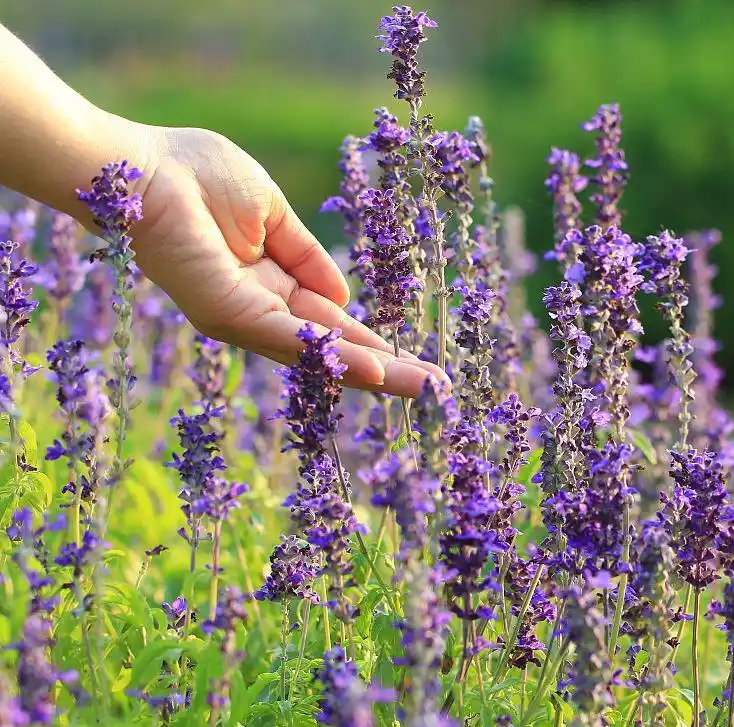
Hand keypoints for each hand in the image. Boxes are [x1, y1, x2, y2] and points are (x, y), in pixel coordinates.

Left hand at [128, 126, 443, 395]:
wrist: (138, 167)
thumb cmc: (193, 174)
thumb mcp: (271, 213)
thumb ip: (306, 257)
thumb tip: (344, 298)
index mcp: (267, 283)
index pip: (329, 322)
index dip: (370, 340)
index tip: (413, 361)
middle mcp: (256, 309)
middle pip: (331, 347)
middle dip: (384, 368)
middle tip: (434, 390)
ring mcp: (241, 317)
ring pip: (318, 352)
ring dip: (373, 372)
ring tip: (421, 388)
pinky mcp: (227, 313)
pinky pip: (290, 337)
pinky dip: (333, 355)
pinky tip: (375, 369)